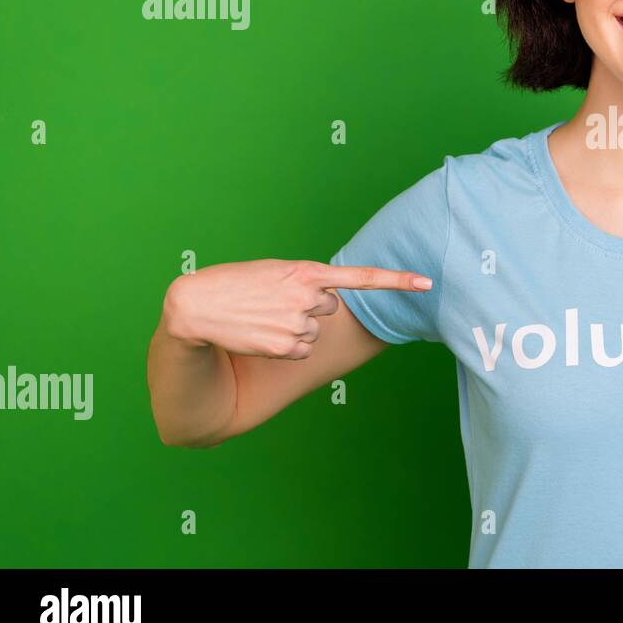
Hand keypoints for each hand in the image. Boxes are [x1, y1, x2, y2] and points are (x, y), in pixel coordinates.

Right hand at [163, 259, 431, 360]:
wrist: (196, 306)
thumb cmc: (233, 284)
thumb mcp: (273, 272)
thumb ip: (305, 281)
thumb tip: (328, 299)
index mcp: (306, 271)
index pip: (362, 277)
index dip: (397, 281)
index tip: (427, 282)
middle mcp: (308, 297)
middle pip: (330, 309)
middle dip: (308, 308)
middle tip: (275, 303)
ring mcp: (299, 324)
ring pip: (314, 332)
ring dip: (293, 328)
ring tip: (262, 319)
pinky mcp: (288, 348)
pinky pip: (301, 350)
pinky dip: (285, 347)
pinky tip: (261, 335)